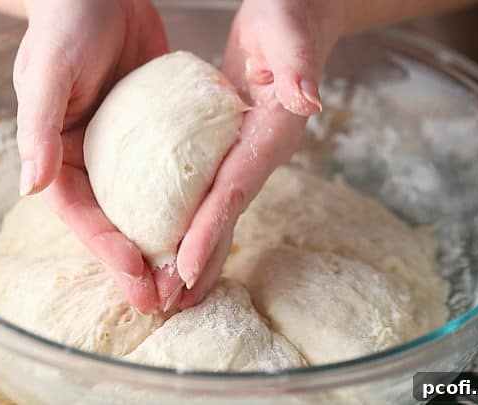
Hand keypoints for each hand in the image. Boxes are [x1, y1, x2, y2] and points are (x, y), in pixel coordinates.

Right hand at [13, 0, 167, 311]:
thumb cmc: (66, 25)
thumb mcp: (46, 74)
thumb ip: (37, 130)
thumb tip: (31, 189)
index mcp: (56, 154)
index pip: (80, 213)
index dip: (105, 248)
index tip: (137, 276)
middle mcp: (89, 159)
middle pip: (112, 220)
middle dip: (134, 262)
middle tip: (163, 300)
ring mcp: (123, 149)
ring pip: (143, 206)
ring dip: (162, 242)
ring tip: (186, 279)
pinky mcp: (155, 134)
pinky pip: (170, 174)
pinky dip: (182, 202)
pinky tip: (205, 224)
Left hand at [156, 0, 343, 308]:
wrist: (295, 15)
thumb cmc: (289, 13)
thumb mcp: (287, 28)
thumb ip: (298, 61)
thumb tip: (308, 99)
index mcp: (270, 133)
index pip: (235, 188)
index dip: (210, 229)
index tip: (184, 267)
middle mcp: (259, 153)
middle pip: (226, 216)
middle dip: (200, 261)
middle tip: (170, 302)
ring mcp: (245, 155)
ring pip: (218, 214)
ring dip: (195, 254)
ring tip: (169, 293)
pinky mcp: (230, 150)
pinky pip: (210, 195)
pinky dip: (193, 224)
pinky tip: (171, 244)